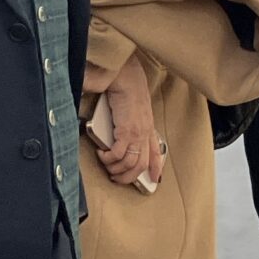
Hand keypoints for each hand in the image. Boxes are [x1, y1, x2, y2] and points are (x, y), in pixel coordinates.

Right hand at [94, 54, 165, 187]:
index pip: (156, 152)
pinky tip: (102, 154)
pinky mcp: (127, 131)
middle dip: (128, 177)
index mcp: (148, 128)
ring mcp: (137, 133)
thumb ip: (127, 121)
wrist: (127, 78)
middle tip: (116, 179)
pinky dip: (109, 159)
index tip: (154, 180)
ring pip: (130, 163)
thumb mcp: (132, 109)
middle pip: (141, 165)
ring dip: (116, 170)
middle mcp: (145, 133)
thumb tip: (117, 131)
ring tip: (107, 167)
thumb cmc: (128, 88)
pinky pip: (118, 154)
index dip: (156, 168)